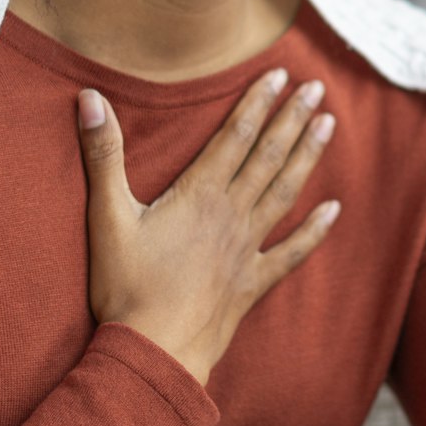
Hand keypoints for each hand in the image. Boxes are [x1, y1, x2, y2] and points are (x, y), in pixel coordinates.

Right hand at [75, 69, 338, 384]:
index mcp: (199, 195)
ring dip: (308, 157)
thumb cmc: (126, 287)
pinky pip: (292, 252)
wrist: (154, 351)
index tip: (279, 74)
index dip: (257, 103)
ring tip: (329, 125)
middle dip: (293, 118)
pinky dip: (315, 230)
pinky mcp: (253, 282)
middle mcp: (231, 215)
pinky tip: (335, 210)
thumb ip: (103, 155)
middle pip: (268, 157)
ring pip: (285, 192)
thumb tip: (90, 98)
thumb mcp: (107, 216)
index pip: (235, 136)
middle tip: (317, 87)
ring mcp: (247, 249)